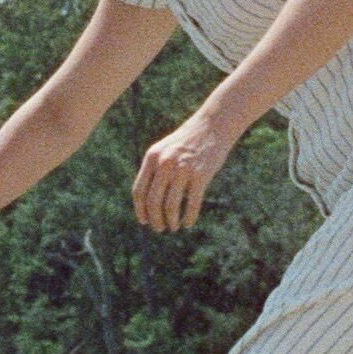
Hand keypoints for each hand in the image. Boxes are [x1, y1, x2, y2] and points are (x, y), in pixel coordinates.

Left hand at [133, 99, 245, 228]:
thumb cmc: (188, 142)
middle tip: (160, 229)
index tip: (144, 221)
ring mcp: (183, 169)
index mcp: (152, 158)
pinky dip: (189, 217)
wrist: (213, 125)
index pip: (139, 191)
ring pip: (171, 205)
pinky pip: (192, 203)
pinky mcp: (201, 174)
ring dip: (171, 221)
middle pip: (153, 201)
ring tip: (173, 227)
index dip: (140, 210)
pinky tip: (188, 223)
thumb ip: (155, 170)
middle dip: (155, 219)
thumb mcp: (165, 150)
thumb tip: (147, 201)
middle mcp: (165, 163)